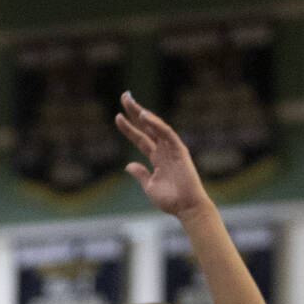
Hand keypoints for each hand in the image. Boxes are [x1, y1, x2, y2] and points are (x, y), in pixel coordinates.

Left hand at [115, 91, 211, 218]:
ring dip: (144, 114)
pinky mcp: (180, 151)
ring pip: (156, 127)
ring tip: (131, 103)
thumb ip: (140, 173)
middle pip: (147, 127)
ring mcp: (172, 149)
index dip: (128, 128)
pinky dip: (156, 124)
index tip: (117, 117)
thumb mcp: (149, 185)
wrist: (186, 208)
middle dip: (135, 112)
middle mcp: (164, 150)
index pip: (140, 138)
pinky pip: (167, 134)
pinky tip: (144, 116)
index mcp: (156, 158)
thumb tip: (128, 165)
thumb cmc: (170, 200)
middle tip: (124, 96)